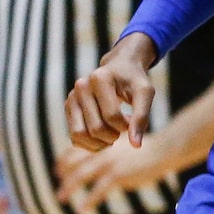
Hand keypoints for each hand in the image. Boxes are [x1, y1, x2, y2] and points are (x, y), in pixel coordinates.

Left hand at [53, 134, 171, 213]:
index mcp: (102, 140)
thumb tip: (97, 158)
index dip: (64, 159)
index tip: (58, 168)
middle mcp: (102, 149)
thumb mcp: (124, 141)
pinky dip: (89, 201)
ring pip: (81, 175)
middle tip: (58, 184)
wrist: (163, 150)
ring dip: (69, 187)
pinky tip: (82, 210)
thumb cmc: (146, 148)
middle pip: (74, 162)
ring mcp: (109, 162)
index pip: (76, 149)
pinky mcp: (118, 175)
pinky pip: (98, 190)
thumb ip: (109, 147)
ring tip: (60, 198)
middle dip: (63, 173)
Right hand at [67, 33, 158, 150]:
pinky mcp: (68, 108)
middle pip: (96, 128)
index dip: (126, 126)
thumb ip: (142, 116)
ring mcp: (72, 97)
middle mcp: (81, 86)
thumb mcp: (144, 93)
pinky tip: (103, 137)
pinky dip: (90, 144)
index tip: (132, 120)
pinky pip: (74, 137)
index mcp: (100, 78)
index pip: (112, 116)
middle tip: (123, 128)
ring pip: (79, 135)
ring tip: (113, 135)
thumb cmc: (134, 81)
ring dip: (100, 143)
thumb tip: (136, 145)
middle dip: (114, 135)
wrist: (119, 68)